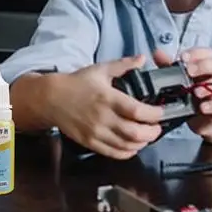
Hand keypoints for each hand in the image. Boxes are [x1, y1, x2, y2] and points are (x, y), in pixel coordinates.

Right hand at [47, 56, 164, 159]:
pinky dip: (128, 152)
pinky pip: (114, 153)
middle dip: (152, 132)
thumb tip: (142, 58)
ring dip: (142, 143)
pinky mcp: (90, 142)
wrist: (51, 98)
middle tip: (157, 127)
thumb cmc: (76, 83)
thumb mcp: (100, 70)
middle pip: (135, 133)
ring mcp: (96, 132)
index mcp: (108, 98)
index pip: (137, 111)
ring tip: (146, 136)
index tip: (160, 112)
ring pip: (127, 146)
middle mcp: (103, 117)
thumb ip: (123, 65)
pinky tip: (132, 146)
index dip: (154, 114)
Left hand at [154, 48, 211, 139]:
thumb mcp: (176, 78)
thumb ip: (168, 65)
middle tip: (189, 71)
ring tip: (196, 91)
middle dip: (204, 65)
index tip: (183, 58)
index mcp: (205, 65)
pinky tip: (202, 107)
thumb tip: (157, 52)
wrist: (201, 117)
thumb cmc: (189, 92)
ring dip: (210, 84)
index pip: (207, 52)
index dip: (196, 53)